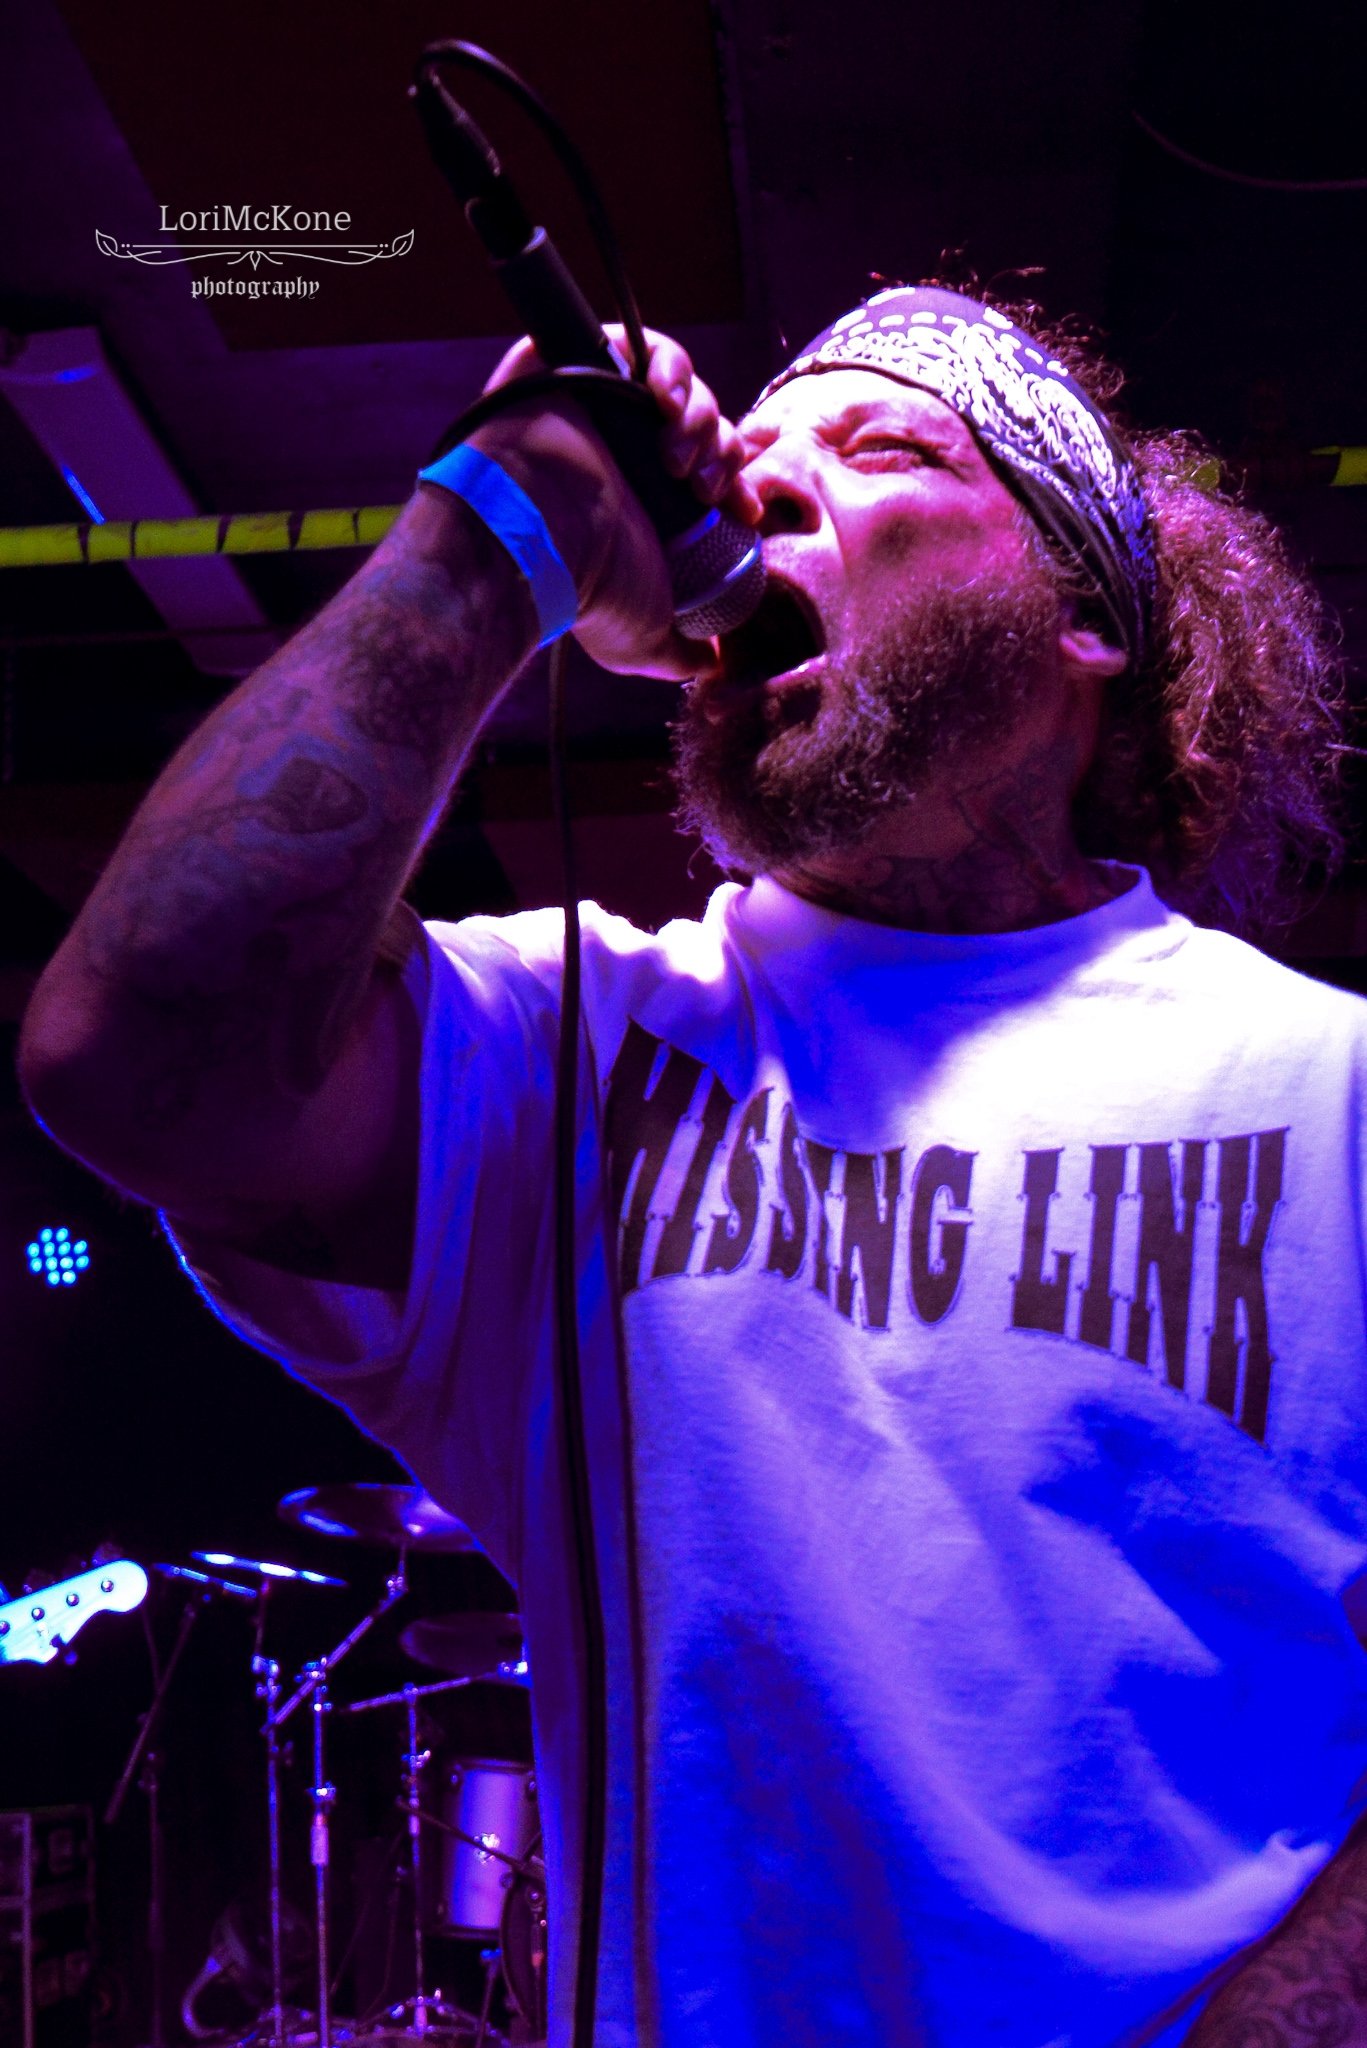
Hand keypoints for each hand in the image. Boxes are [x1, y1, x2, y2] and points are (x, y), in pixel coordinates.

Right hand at [460, 327, 760, 678]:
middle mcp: (626, 452)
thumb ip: (679, 654)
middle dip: (721, 455)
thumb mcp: (645, 641)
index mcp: (643, 502)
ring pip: (684, 390)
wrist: (536, 536)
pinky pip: (642, 345)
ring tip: (677, 454)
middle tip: (704, 486)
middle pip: (705, 428)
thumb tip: (712, 666)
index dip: (736, 488)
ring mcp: (604, 406)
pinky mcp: (580, 363)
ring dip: (700, 420)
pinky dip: (669, 369)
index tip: (745, 513)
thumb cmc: (586, 587)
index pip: (711, 476)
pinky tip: (663, 402)